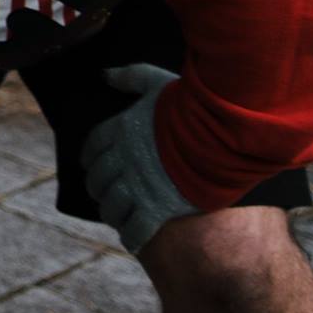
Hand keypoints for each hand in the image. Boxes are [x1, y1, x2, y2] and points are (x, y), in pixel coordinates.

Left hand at [82, 64, 199, 253]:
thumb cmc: (194, 105)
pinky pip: (135, 229)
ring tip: (115, 215)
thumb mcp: (158, 83)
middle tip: (103, 192)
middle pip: (99, 179)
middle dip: (98, 187)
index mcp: (120, 130)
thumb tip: (104, 74)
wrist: (223, 133)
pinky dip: (131, 236)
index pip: (93, 147)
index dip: (90, 158)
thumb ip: (130, 77)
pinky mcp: (157, 208)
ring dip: (111, 212)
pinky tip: (132, 239)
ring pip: (111, 206)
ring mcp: (138, 185)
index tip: (90, 164)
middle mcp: (123, 160)